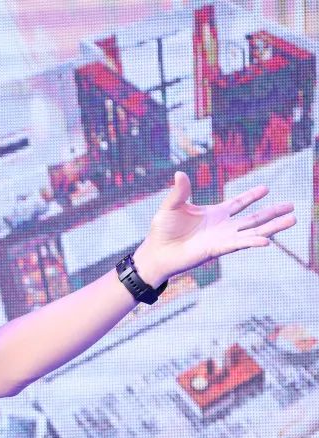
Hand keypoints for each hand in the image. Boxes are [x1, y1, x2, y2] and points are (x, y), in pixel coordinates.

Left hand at [133, 171, 295, 286]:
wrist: (156, 253)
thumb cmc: (162, 231)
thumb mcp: (171, 206)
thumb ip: (180, 192)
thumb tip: (180, 173)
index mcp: (214, 214)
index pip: (238, 203)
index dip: (251, 196)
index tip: (266, 188)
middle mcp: (222, 226)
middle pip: (253, 218)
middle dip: (273, 212)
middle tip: (292, 206)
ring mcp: (222, 238)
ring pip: (253, 231)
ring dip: (273, 226)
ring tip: (292, 220)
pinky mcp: (217, 249)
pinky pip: (239, 245)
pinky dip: (253, 242)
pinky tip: (268, 240)